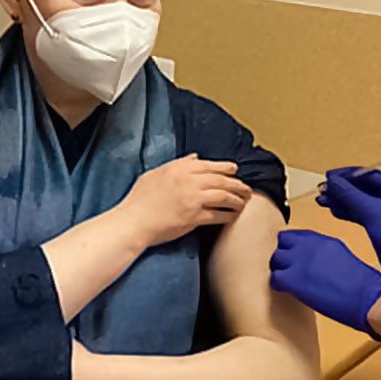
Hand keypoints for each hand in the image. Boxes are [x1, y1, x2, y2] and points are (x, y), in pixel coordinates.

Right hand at [119, 155, 252, 246]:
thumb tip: (194, 158)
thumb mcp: (155, 174)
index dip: (225, 167)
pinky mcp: (194, 218)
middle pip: (221, 180)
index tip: (235, 170)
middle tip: (246, 189)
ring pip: (224, 196)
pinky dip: (228, 215)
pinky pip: (218, 215)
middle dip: (237, 184)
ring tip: (243, 202)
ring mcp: (193, 199)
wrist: (134, 222)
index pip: (209, 165)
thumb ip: (177, 164)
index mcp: (178, 169)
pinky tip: (233, 216)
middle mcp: (188, 181)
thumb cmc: (139, 200)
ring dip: (237, 199)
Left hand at [270, 230, 380, 339]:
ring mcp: (299, 261)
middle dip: (283, 254)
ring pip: (275, 258)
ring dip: (279, 269)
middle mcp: (309, 246)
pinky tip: (288, 291)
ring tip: (287, 281)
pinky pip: (275, 278)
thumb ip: (325, 255)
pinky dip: (278, 285)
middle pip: (282, 242)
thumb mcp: (343, 257)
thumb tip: (315, 264)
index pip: (297, 235)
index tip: (294, 256)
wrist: (367, 297)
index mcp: (323, 240)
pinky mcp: (293, 280)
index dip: (293, 246)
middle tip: (287, 268)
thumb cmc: (363, 283)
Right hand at [319, 169, 380, 281]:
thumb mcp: (371, 211)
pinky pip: (358, 212)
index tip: (330, 176)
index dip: (348, 174)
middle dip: (342, 188)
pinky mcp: (377, 224)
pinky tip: (332, 209)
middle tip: (323, 188)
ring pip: (358, 200)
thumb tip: (332, 181)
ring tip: (321, 199)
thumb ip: (350, 195)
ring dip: (340, 200)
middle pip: (362, 187)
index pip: (369, 175)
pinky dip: (345, 211)